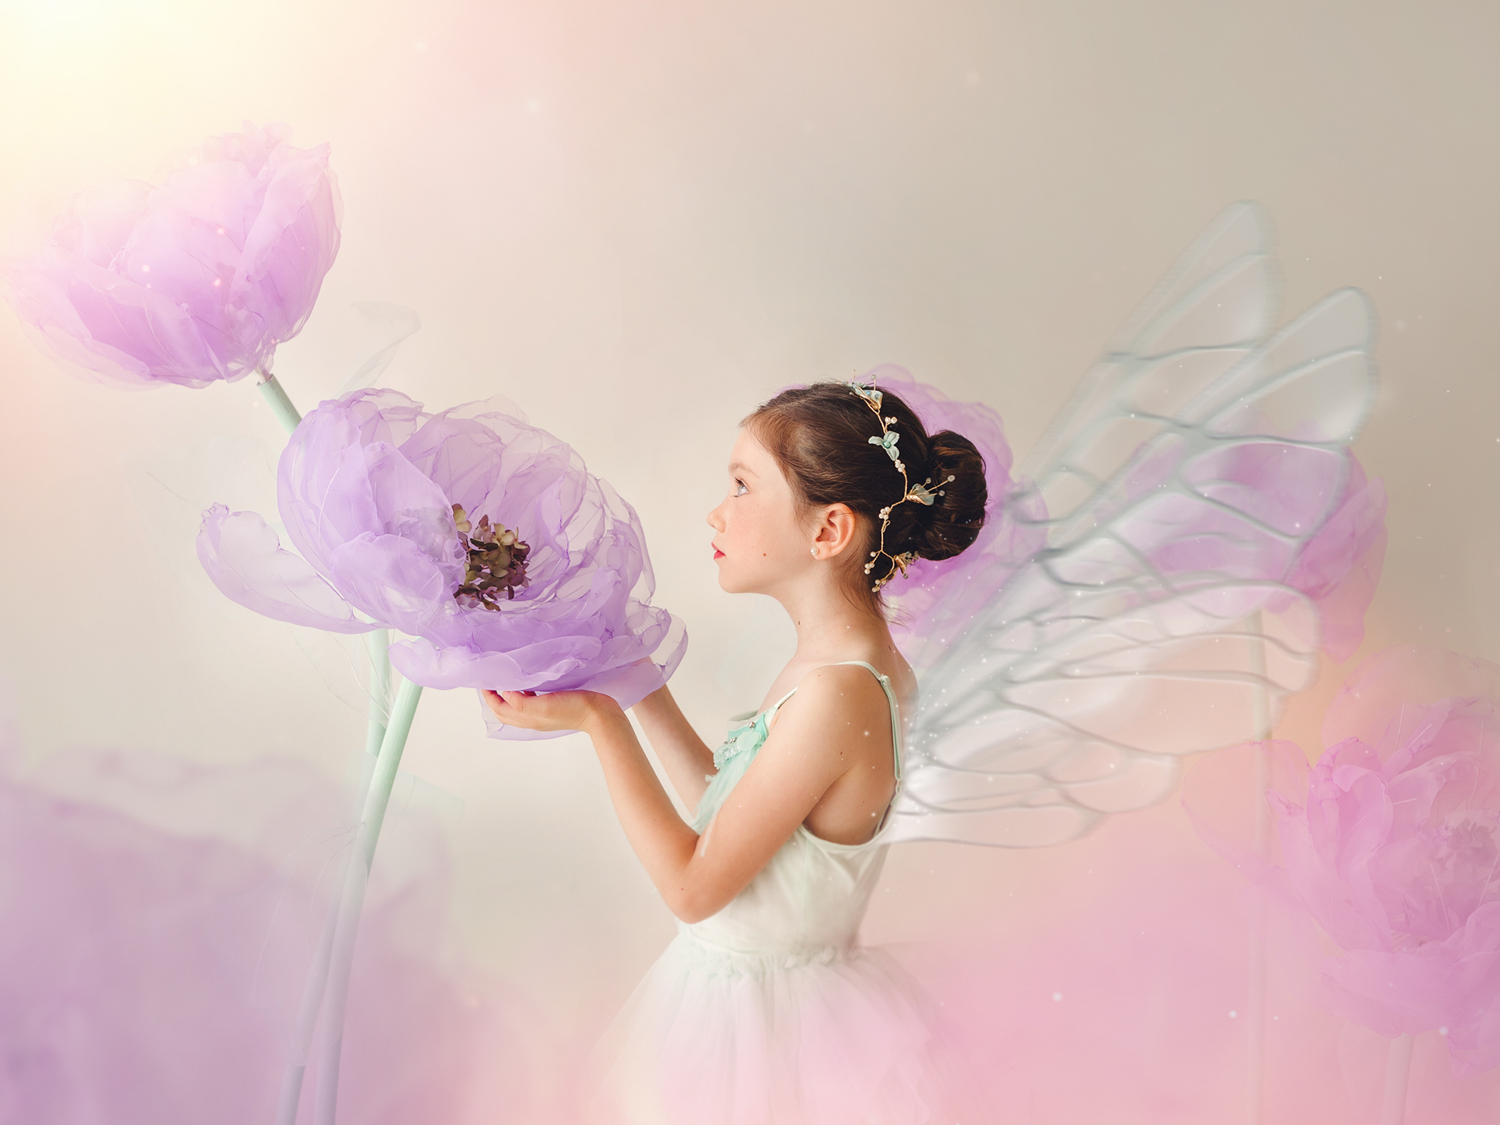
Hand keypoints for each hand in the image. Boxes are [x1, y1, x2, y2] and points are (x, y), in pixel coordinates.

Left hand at [481, 687, 620, 734]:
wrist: (599, 714)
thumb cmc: (573, 709)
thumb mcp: (544, 705)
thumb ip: (522, 703)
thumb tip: (504, 693)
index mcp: (528, 718)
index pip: (500, 709)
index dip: (489, 697)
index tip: (485, 680)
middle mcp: (533, 718)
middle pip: (505, 711)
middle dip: (494, 698)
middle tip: (491, 680)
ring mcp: (543, 714)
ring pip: (516, 707)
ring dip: (507, 695)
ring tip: (505, 680)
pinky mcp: (552, 707)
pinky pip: (530, 702)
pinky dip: (522, 693)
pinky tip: (528, 683)